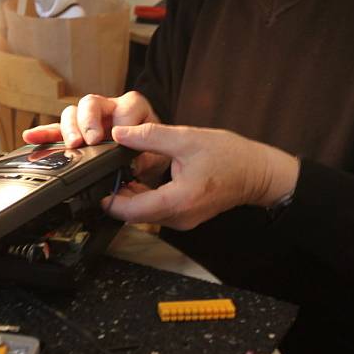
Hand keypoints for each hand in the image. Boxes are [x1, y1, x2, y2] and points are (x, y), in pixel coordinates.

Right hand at [23, 91, 168, 180]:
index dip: (122, 124)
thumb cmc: (151, 149)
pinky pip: (56, 128)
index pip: (125, 109)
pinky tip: (31, 137)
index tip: (119, 139)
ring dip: (69, 128)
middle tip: (91, 140)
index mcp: (133, 108)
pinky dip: (44, 133)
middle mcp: (109, 107)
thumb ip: (148, 157)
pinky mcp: (76, 130)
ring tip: (71, 144)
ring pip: (72, 112)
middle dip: (89, 121)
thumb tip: (134, 164)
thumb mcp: (157, 154)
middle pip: (91, 103)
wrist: (147, 154)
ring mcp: (90, 117)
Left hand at [102, 124, 299, 230]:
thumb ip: (151, 136)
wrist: (257, 172)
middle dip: (117, 196)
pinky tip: (138, 180)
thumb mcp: (187, 138)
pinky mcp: (185, 217)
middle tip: (103, 174)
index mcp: (179, 199)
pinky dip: (143, 199)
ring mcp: (183, 221)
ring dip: (130, 197)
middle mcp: (180, 217)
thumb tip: (119, 133)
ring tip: (118, 173)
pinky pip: (156, 212)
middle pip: (136, 215)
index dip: (111, 202)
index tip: (96, 188)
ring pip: (145, 214)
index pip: (133, 211)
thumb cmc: (230, 156)